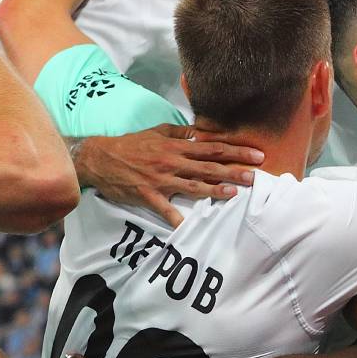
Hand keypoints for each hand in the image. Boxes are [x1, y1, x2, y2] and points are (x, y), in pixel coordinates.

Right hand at [74, 124, 264, 226]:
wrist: (101, 157)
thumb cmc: (130, 144)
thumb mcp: (156, 131)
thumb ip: (180, 131)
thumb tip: (199, 131)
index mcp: (176, 146)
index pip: (212, 148)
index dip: (236, 151)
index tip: (256, 154)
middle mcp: (172, 161)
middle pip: (208, 166)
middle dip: (234, 170)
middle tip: (255, 175)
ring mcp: (161, 179)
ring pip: (193, 185)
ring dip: (215, 189)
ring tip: (235, 192)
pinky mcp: (148, 194)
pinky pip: (164, 208)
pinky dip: (175, 218)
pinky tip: (187, 226)